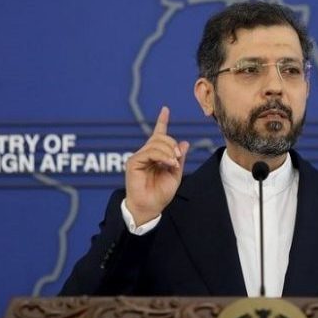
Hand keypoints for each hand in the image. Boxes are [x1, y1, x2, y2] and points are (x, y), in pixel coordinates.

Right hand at [125, 106, 189, 225]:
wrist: (150, 207)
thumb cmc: (161, 194)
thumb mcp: (175, 175)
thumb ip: (179, 159)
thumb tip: (185, 143)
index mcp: (155, 156)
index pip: (158, 134)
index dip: (162, 121)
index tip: (165, 110)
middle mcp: (146, 154)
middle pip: (160, 137)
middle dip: (172, 143)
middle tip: (178, 157)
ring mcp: (138, 157)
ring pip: (156, 142)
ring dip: (168, 151)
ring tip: (173, 162)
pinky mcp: (133, 162)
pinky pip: (149, 152)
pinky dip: (162, 155)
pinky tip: (169, 163)